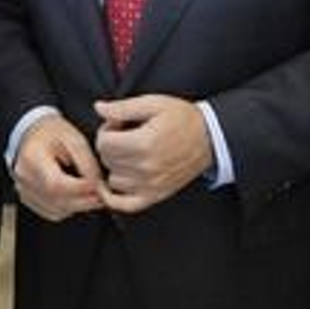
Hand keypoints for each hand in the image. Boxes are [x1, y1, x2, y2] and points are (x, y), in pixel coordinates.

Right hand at [12, 115, 103, 221]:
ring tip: (90, 194)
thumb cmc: (53, 133)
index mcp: (33, 158)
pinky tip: (76, 197)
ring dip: (77, 207)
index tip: (99, 186)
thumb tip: (98, 186)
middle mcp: (25, 178)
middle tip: (101, 195)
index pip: (57, 184)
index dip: (81, 189)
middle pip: (57, 201)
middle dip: (84, 202)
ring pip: (56, 211)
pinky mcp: (28, 198)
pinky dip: (67, 208)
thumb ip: (88, 164)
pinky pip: (51, 212)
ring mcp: (24, 190)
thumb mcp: (75, 140)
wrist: (33, 132)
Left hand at [93, 95, 213, 214]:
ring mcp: (150, 185)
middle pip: (107, 160)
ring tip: (127, 154)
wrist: (210, 138)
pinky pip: (124, 204)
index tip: (118, 125)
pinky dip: (114, 197)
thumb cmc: (183, 119)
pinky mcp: (155, 195)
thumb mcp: (154, 104)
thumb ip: (123, 107)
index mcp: (144, 143)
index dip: (107, 129)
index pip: (103, 142)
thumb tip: (99, 108)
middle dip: (110, 145)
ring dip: (115, 166)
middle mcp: (145, 167)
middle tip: (123, 136)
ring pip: (113, 180)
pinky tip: (115, 183)